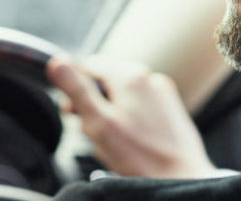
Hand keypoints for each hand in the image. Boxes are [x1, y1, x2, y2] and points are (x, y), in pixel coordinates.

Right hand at [47, 56, 214, 178]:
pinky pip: (141, 105)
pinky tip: (130, 142)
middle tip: (91, 131)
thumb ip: (77, 89)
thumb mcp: (99, 122)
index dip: (75, 87)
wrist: (182, 179)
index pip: (89, 66)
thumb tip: (57, 61)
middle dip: (94, 104)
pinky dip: (129, 118)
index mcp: (129, 75)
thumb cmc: (141, 156)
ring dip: (111, 112)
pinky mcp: (171, 107)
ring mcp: (162, 91)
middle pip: (107, 81)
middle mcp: (148, 76)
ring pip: (123, 94)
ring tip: (112, 142)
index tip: (71, 111)